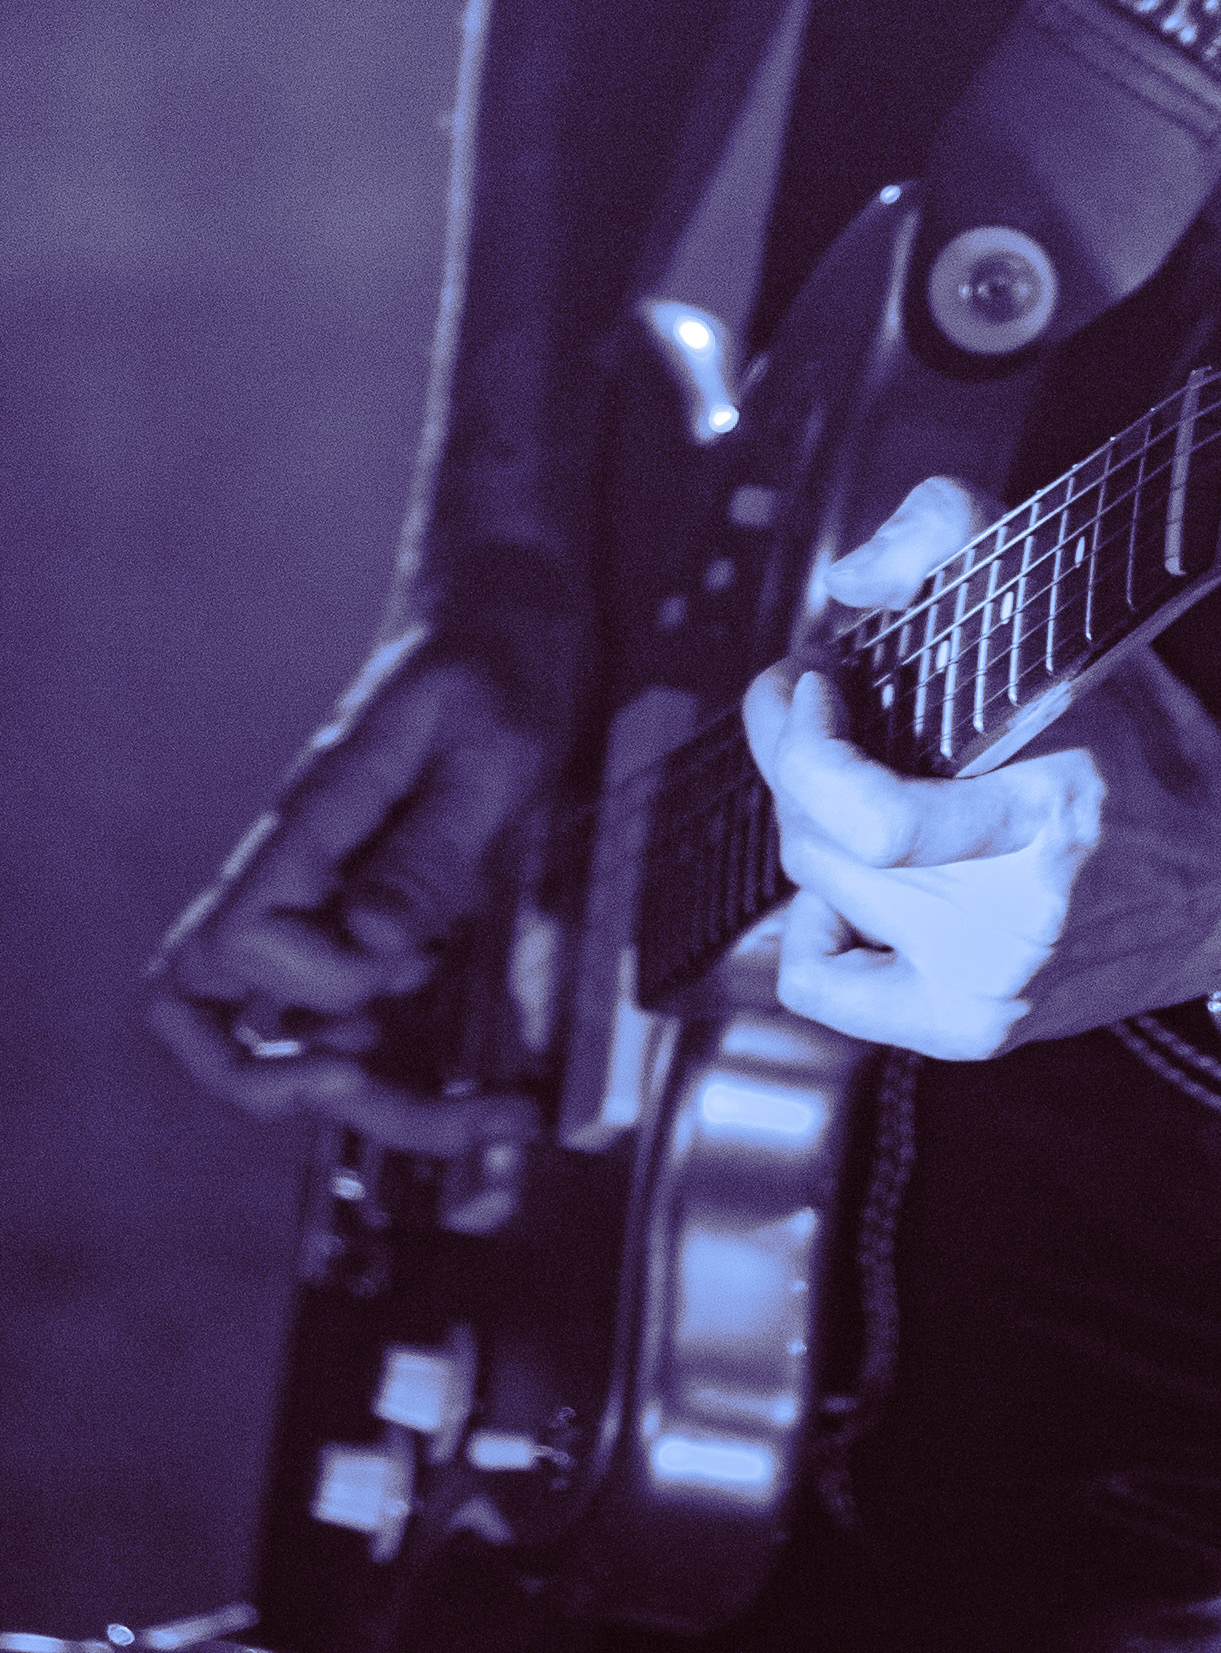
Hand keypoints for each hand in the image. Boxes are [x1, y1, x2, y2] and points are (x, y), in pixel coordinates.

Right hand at [146, 637, 550, 1152]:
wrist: (503, 604)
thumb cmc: (494, 656)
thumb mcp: (491, 743)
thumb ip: (430, 847)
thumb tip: (369, 949)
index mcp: (311, 824)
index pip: (236, 945)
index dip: (309, 985)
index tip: (398, 970)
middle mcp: (302, 872)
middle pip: (218, 1011)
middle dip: (292, 1085)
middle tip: (398, 1098)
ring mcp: (333, 896)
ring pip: (293, 1030)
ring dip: (376, 1093)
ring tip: (488, 1114)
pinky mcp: (377, 910)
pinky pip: (360, 1010)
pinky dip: (413, 1057)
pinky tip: (489, 1064)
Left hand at [744, 481, 1220, 1059]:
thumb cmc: (1153, 738)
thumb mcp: (1080, 611)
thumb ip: (955, 536)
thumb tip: (851, 582)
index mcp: (1050, 801)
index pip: (866, 818)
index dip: (802, 746)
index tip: (812, 681)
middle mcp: (1016, 909)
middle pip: (821, 840)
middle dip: (795, 757)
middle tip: (818, 708)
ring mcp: (994, 979)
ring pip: (817, 894)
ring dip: (814, 823)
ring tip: (853, 781)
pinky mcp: (977, 1026)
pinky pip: (829, 988)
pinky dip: (814, 931)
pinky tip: (854, 888)